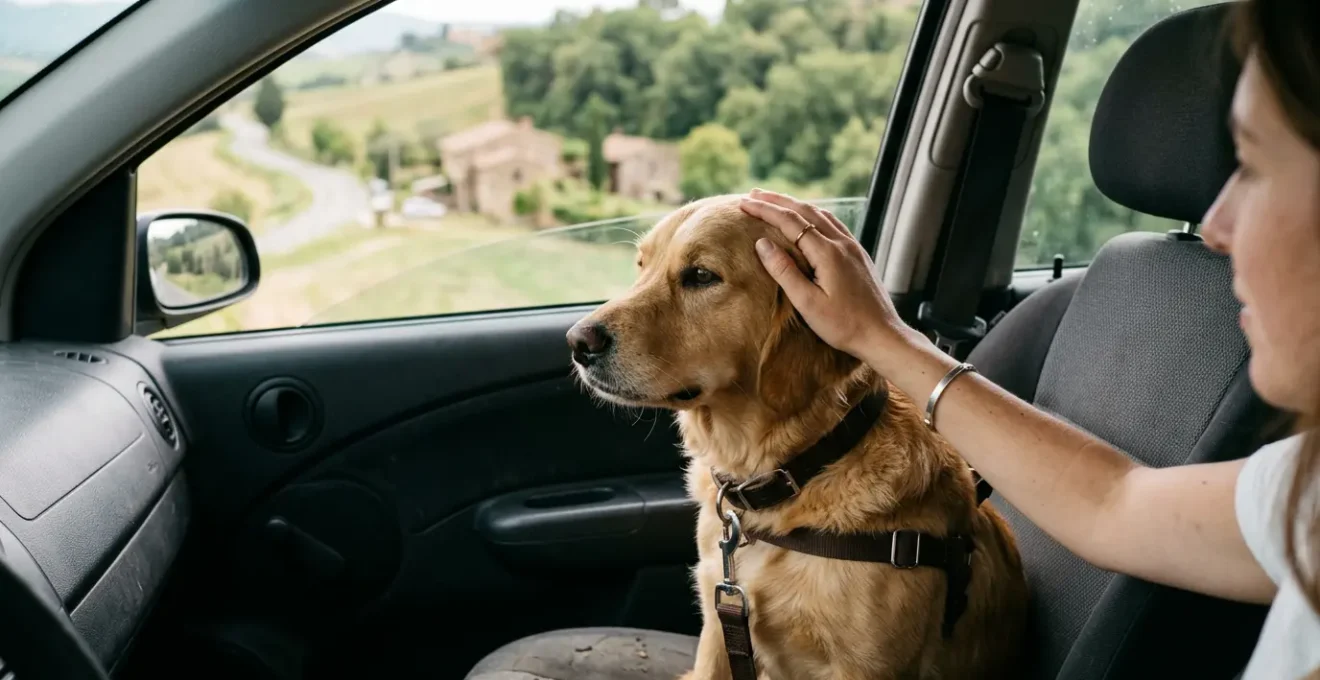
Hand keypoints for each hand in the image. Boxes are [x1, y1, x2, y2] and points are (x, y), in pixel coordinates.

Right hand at [740, 189, 918, 361]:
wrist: (882, 335)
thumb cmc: (844, 325)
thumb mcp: (808, 303)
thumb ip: (784, 271)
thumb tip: (762, 243)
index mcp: (827, 252)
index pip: (790, 221)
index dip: (765, 210)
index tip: (743, 203)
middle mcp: (841, 242)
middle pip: (805, 211)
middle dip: (777, 201)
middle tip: (752, 194)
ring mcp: (852, 246)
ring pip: (820, 214)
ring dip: (795, 205)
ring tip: (775, 201)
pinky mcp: (858, 254)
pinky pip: (833, 224)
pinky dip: (813, 214)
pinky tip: (808, 218)